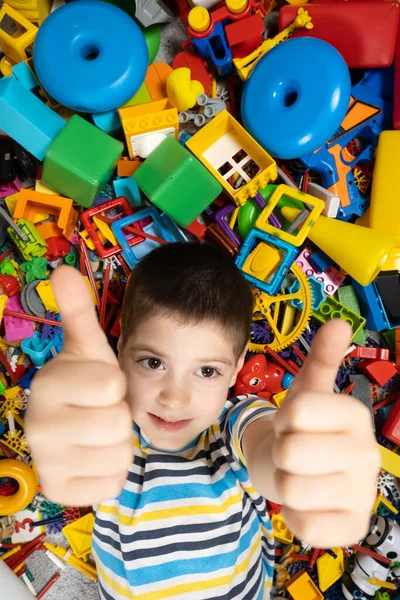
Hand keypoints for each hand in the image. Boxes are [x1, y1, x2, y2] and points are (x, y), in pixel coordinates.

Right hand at [25, 266, 131, 505]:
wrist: (76, 427)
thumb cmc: (89, 385)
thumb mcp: (89, 348)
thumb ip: (78, 311)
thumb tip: (62, 269)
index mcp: (47, 384)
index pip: (112, 386)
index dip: (115, 386)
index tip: (99, 386)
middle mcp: (37, 426)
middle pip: (117, 424)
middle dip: (118, 417)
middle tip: (100, 412)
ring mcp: (46, 463)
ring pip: (119, 456)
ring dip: (117, 445)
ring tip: (98, 435)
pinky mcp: (60, 492)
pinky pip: (112, 483)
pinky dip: (110, 472)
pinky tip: (93, 459)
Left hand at [272, 320, 380, 547]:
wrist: (301, 469)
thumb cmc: (302, 427)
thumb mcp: (307, 391)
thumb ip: (321, 358)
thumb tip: (338, 323)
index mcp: (355, 415)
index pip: (296, 412)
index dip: (282, 418)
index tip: (293, 422)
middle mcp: (368, 454)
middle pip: (291, 452)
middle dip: (281, 451)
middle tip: (292, 451)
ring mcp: (363, 495)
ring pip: (292, 488)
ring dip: (284, 481)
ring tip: (298, 474)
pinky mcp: (352, 529)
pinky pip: (304, 525)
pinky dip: (293, 515)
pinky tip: (307, 504)